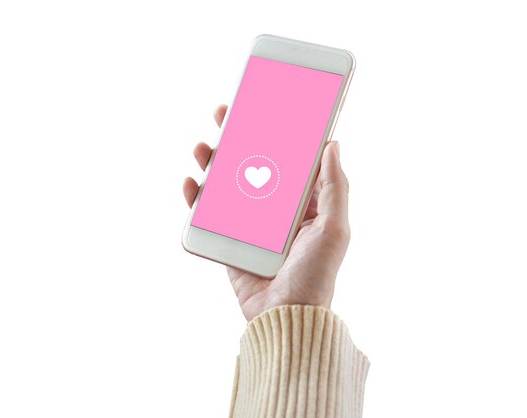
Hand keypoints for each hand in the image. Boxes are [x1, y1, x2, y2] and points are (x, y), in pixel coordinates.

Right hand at [183, 105, 350, 320]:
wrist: (285, 317)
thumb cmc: (315, 276)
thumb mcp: (334, 229)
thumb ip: (335, 186)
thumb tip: (333, 144)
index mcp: (304, 203)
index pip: (289, 159)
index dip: (277, 133)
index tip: (266, 106)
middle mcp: (276, 210)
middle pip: (253, 164)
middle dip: (238, 137)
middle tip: (226, 113)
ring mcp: (250, 224)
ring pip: (227, 183)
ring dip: (213, 161)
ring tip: (203, 146)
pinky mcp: (229, 240)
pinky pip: (208, 213)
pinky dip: (196, 197)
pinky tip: (191, 181)